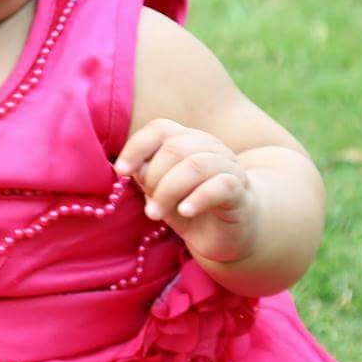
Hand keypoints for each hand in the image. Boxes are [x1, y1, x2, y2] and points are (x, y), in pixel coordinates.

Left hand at [113, 118, 260, 265]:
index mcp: (187, 141)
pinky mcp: (240, 191)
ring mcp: (228, 167)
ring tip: (156, 214)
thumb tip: (130, 168)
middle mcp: (209, 147)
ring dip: (169, 191)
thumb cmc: (190, 206)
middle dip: (154, 178)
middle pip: (176, 148)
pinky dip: (198, 198)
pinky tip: (184, 212)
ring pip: (196, 165)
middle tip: (149, 207)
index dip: (137, 147)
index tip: (121, 172)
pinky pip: (221, 186)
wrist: (230, 233)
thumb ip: (146, 176)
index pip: (160, 128)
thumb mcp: (161, 192)